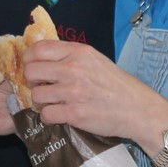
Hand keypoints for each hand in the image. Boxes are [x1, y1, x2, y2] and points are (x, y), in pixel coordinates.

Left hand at [24, 40, 167, 148]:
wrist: (137, 108)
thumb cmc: (117, 85)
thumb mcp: (95, 60)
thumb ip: (71, 56)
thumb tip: (44, 57)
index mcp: (79, 52)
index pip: (38, 49)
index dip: (30, 59)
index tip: (34, 67)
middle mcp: (73, 69)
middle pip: (31, 71)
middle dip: (33, 81)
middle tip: (43, 87)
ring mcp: (72, 92)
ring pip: (36, 95)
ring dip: (42, 102)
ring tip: (54, 103)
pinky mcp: (74, 113)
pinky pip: (46, 115)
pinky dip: (49, 117)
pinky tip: (60, 114)